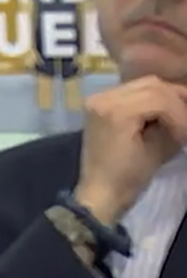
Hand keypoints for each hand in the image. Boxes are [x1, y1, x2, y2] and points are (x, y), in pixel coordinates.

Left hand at [73, 75, 186, 223]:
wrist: (100, 192)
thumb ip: (175, 122)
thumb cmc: (128, 177)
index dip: (180, 114)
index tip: (186, 133)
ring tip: (180, 115)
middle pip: (152, 85)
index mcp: (115, 112)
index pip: (160, 99)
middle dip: (177, 99)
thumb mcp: (159, 149)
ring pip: (144, 85)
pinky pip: (132, 92)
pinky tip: (162, 112)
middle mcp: (103, 98)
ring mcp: (98, 99)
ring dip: (166, 97)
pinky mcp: (100, 104)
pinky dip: (150, 99)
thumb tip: (185, 110)